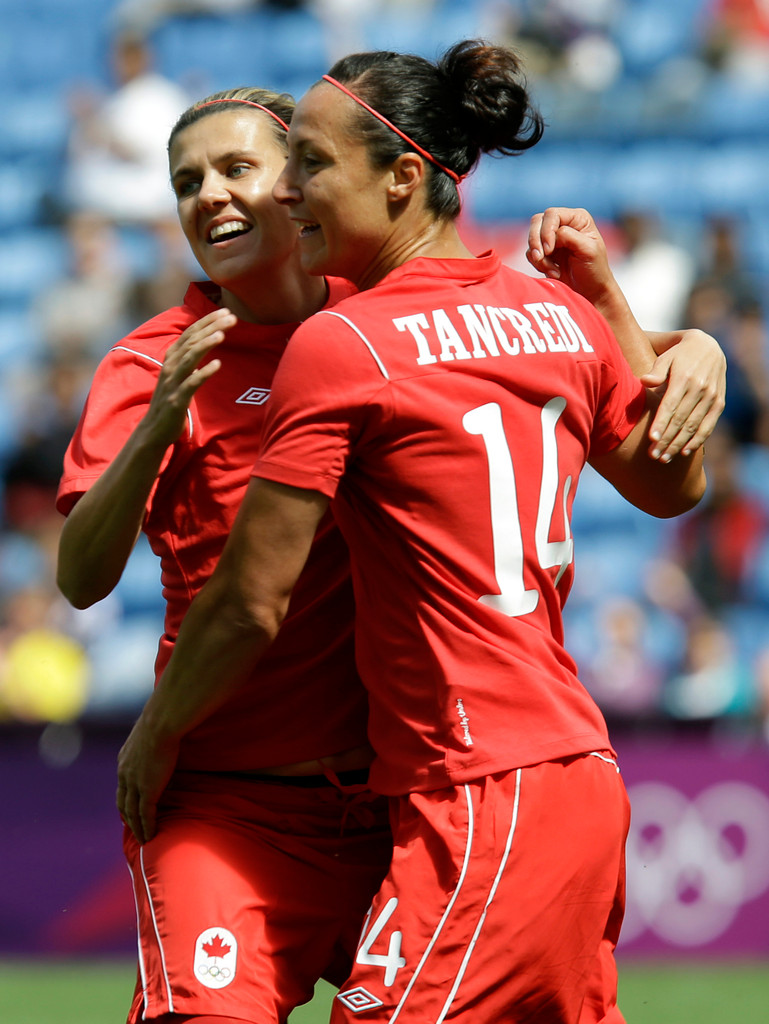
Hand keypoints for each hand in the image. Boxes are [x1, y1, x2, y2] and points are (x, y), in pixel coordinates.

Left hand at [116, 705, 179, 843]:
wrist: (160, 724)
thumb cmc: (160, 720)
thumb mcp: (149, 731)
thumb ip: (151, 738)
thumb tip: (160, 731)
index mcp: (124, 760)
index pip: (121, 786)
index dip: (124, 800)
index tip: (127, 810)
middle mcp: (125, 774)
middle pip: (123, 802)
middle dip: (127, 818)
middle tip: (133, 829)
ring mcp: (135, 784)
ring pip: (132, 813)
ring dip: (137, 828)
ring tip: (144, 840)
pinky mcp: (148, 790)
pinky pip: (145, 814)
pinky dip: (147, 827)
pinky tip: (151, 836)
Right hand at [143, 308, 236, 445]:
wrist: (155, 430)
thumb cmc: (171, 401)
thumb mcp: (178, 375)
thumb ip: (188, 359)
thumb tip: (203, 343)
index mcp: (171, 359)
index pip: (190, 333)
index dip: (207, 321)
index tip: (225, 311)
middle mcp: (170, 367)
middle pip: (191, 341)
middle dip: (211, 327)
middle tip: (231, 317)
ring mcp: (173, 383)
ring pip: (189, 358)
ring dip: (206, 344)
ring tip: (222, 334)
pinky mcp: (177, 399)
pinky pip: (191, 383)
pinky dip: (203, 373)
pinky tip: (218, 365)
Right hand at [527, 207, 613, 303]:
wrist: (591, 292)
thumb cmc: (594, 269)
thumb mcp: (588, 250)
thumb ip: (569, 236)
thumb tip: (552, 235)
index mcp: (578, 218)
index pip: (552, 215)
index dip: (547, 231)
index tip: (549, 250)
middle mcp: (564, 224)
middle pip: (537, 222)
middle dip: (536, 241)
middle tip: (540, 258)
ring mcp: (553, 238)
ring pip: (532, 238)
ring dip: (538, 257)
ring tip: (553, 271)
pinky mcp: (545, 253)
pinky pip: (531, 254)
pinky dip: (538, 265)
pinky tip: (554, 273)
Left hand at [643, 330, 726, 460]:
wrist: (707, 347)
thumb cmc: (677, 355)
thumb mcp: (665, 357)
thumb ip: (656, 371)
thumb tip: (645, 381)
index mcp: (684, 378)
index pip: (670, 405)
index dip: (661, 423)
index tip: (651, 439)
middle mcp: (700, 388)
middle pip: (681, 420)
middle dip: (666, 440)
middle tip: (653, 455)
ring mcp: (712, 397)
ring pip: (694, 426)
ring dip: (679, 444)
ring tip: (664, 458)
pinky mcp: (719, 403)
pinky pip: (708, 426)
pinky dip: (697, 440)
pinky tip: (684, 452)